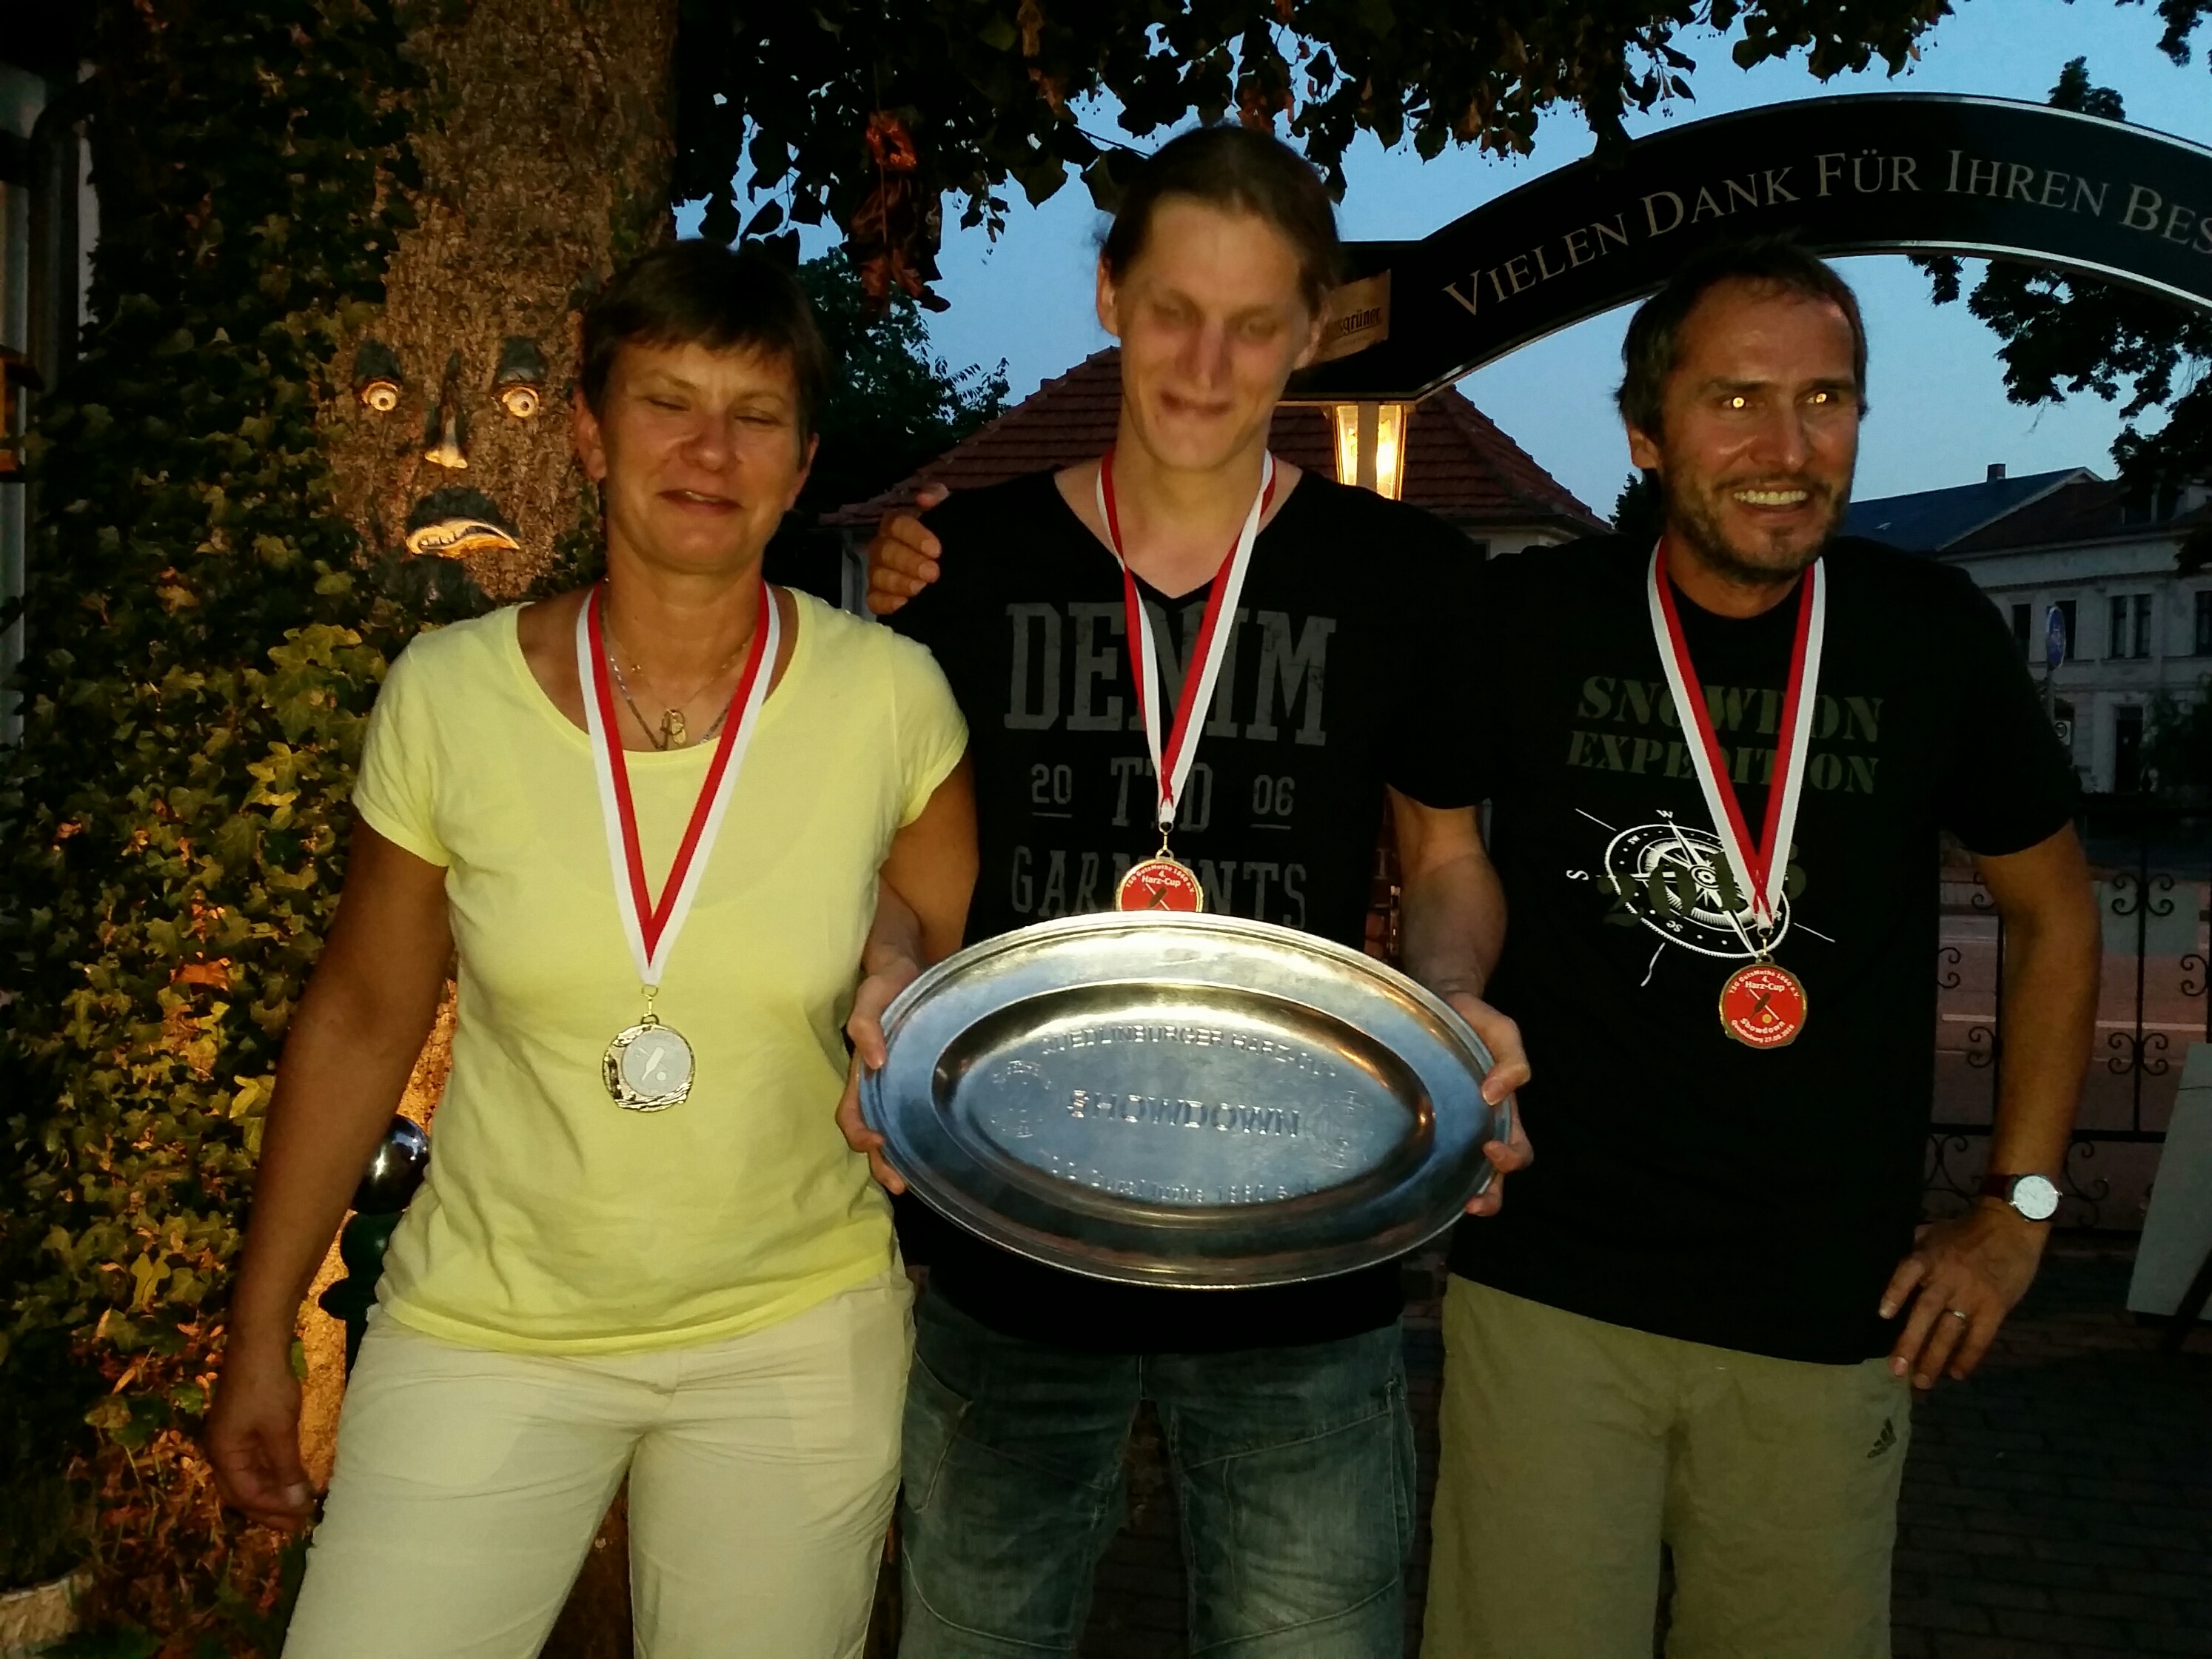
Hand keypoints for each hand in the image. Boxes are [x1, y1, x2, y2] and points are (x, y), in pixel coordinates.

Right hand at [207, 1335, 314, 1529]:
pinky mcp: (244, 1427)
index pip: (246, 1495)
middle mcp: (221, 1451)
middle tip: (296, 1525)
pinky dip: (272, 1474)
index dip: (273, 1509)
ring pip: (248, 1478)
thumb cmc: (266, 1388)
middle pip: (241, 1492)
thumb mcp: (279, 1430)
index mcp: (223, 1455)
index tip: (301, 1517)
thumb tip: (297, 1503)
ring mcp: (231, 1439)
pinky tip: (290, 1480)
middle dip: (268, 1510)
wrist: (259, 1345)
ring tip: (296, 1508)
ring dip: (271, 1494)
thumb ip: (286, 1468)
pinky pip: (255, 1461)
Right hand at [838, 952, 925, 1192]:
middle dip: (881, 1164)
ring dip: (899, 1160)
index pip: (850, 1112)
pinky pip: (915, 1115)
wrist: (909, 968)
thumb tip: (874, 1062)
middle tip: (901, 1186)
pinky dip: (919, 1139)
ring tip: (917, 1183)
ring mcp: (899, 1085)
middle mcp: (878, 1084)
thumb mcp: (872, 995)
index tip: (879, 1143)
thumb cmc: (887, 982)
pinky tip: (939, 1153)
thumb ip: (866, 1023)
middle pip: (870, 1133)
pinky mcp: (921, 1080)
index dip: (859, 1132)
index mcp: (862, 1071)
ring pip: (893, 1130)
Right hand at [865, 485, 947, 615]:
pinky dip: (886, 603)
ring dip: (898, 582)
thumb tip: (924, 498)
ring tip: (920, 590)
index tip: (937, 550)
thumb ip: (939, 500)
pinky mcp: (879, 598)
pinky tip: (902, 604)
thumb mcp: (951, 517)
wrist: (960, 577)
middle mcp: (883, 548)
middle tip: (933, 573)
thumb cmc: (949, 544)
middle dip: (908, 562)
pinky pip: (874, 600)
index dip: (914, 535)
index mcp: (898, 526)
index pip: (896, 524)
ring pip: (878, 576)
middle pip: (885, 550)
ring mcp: (879, 574)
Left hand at [1443, 991, 1531, 1216]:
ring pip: (1464, 1175)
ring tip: (1453, 1206)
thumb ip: (1512, 1060)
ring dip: (1463, 1195)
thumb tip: (1495, 1094)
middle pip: (1494, 1177)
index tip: (1490, 1147)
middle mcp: (1480, 1127)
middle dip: (1490, 1195)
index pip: (1518, 1149)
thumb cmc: (1474, 1021)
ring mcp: (1452, 1128)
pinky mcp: (1425, 1122)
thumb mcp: (1503, 1032)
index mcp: (1504, 1112)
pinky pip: (1431, 1156)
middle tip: (1473, 1200)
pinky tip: (1413, 1183)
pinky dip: (1431, 1177)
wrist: (1438, 1004)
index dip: (1511, 1159)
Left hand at [1880, 1202, 2048, 1388]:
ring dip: (1934, 1358)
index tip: (1883, 1315)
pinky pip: (1980, 1336)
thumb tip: (1887, 1261)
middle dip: (1910, 1343)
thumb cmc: (1967, 1230)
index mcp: (1929, 1257)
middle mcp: (1947, 1278)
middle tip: (1896, 1370)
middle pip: (1925, 1313)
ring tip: (1921, 1381)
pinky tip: (1957, 1373)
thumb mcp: (1935, 1231)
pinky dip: (1968, 1356)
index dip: (1895, 1293)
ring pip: (1949, 1331)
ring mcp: (1972, 1294)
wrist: (2012, 1225)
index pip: (1907, 1275)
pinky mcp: (1995, 1306)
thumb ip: (1914, 1249)